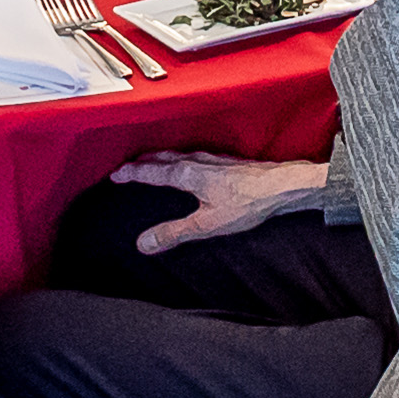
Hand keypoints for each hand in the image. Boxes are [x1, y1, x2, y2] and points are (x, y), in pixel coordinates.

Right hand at [108, 151, 326, 254]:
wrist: (282, 186)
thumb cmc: (248, 203)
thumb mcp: (206, 224)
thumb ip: (174, 233)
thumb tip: (144, 243)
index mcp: (188, 174)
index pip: (151, 171)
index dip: (131, 172)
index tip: (116, 174)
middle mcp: (198, 161)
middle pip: (163, 158)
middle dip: (143, 162)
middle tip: (128, 167)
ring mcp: (214, 159)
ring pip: (179, 154)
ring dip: (161, 158)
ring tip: (153, 162)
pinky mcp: (228, 162)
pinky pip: (196, 155)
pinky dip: (182, 158)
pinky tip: (191, 164)